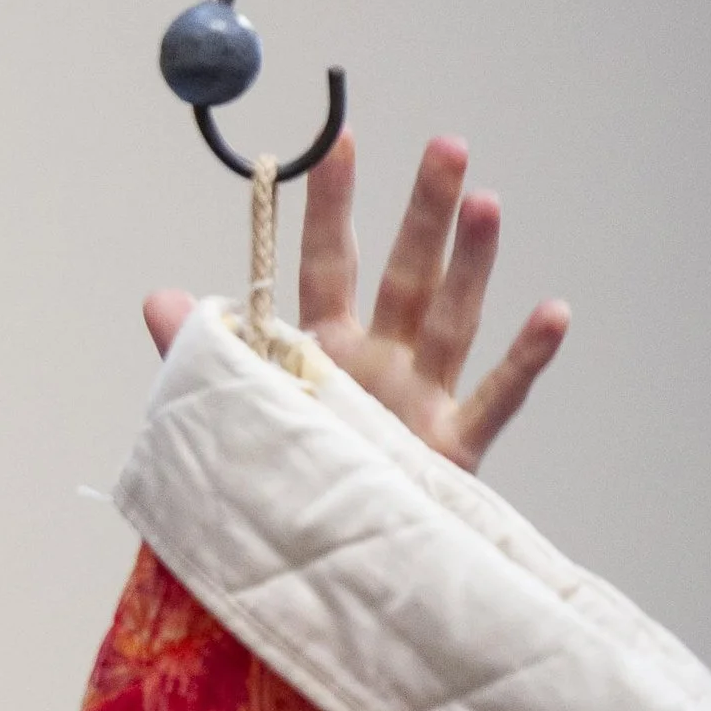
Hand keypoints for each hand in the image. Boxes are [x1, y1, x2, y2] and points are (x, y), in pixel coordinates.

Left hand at [142, 131, 569, 470]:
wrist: (310, 567)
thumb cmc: (272, 483)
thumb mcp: (225, 413)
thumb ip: (202, 356)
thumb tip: (156, 297)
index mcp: (319, 350)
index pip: (328, 264)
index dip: (332, 205)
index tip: (341, 143)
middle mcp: (377, 365)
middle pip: (406, 274)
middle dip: (424, 211)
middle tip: (446, 145)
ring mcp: (420, 402)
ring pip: (453, 319)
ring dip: (472, 262)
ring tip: (486, 201)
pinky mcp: (452, 450)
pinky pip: (495, 397)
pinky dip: (526, 358)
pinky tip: (554, 310)